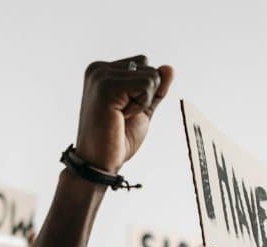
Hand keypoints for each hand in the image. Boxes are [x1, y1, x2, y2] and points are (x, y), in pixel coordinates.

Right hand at [75, 55, 173, 173]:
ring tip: (120, 116)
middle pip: (147, 66)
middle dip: (145, 94)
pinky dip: (141, 105)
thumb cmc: (116, 138)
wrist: (99, 162)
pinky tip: (121, 116)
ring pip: (150, 75)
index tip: (122, 110)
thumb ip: (154, 88)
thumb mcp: (142, 108)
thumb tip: (168, 68)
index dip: (143, 91)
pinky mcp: (106, 86)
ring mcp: (101, 76)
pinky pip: (146, 85)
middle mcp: (98, 69)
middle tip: (122, 115)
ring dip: (143, 102)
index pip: (142, 63)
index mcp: (102, 72)